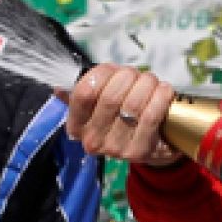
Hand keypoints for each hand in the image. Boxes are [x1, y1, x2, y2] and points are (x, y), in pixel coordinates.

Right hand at [65, 64, 179, 165]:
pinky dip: (161, 96)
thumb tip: (58, 88)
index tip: (114, 70)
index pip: (83, 92)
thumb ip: (84, 91)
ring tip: (152, 83)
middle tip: (138, 76)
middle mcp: (92, 140)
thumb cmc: (122, 116)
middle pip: (111, 96)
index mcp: (77, 125)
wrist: (152, 145)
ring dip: (147, 84)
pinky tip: (163, 91)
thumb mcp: (98, 104)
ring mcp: (116, 149)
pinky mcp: (141, 151)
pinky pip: (151, 115)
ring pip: (133, 104)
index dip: (102, 74)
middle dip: (129, 76)